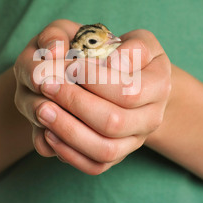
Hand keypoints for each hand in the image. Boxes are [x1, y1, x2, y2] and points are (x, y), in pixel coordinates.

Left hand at [14, 19, 170, 174]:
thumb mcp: (127, 37)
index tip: (67, 65)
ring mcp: (135, 140)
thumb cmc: (125, 55)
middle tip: (46, 85)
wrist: (132, 81)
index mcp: (160, 84)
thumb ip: (116, 40)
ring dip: (68, 131)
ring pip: (104, 149)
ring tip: (42, 110)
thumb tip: (106, 64)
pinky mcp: (119, 154)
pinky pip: (96, 165)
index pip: (127, 90)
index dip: (93, 80)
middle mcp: (153, 117)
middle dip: (75, 103)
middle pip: (113, 122)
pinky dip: (69, 153)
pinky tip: (49, 133)